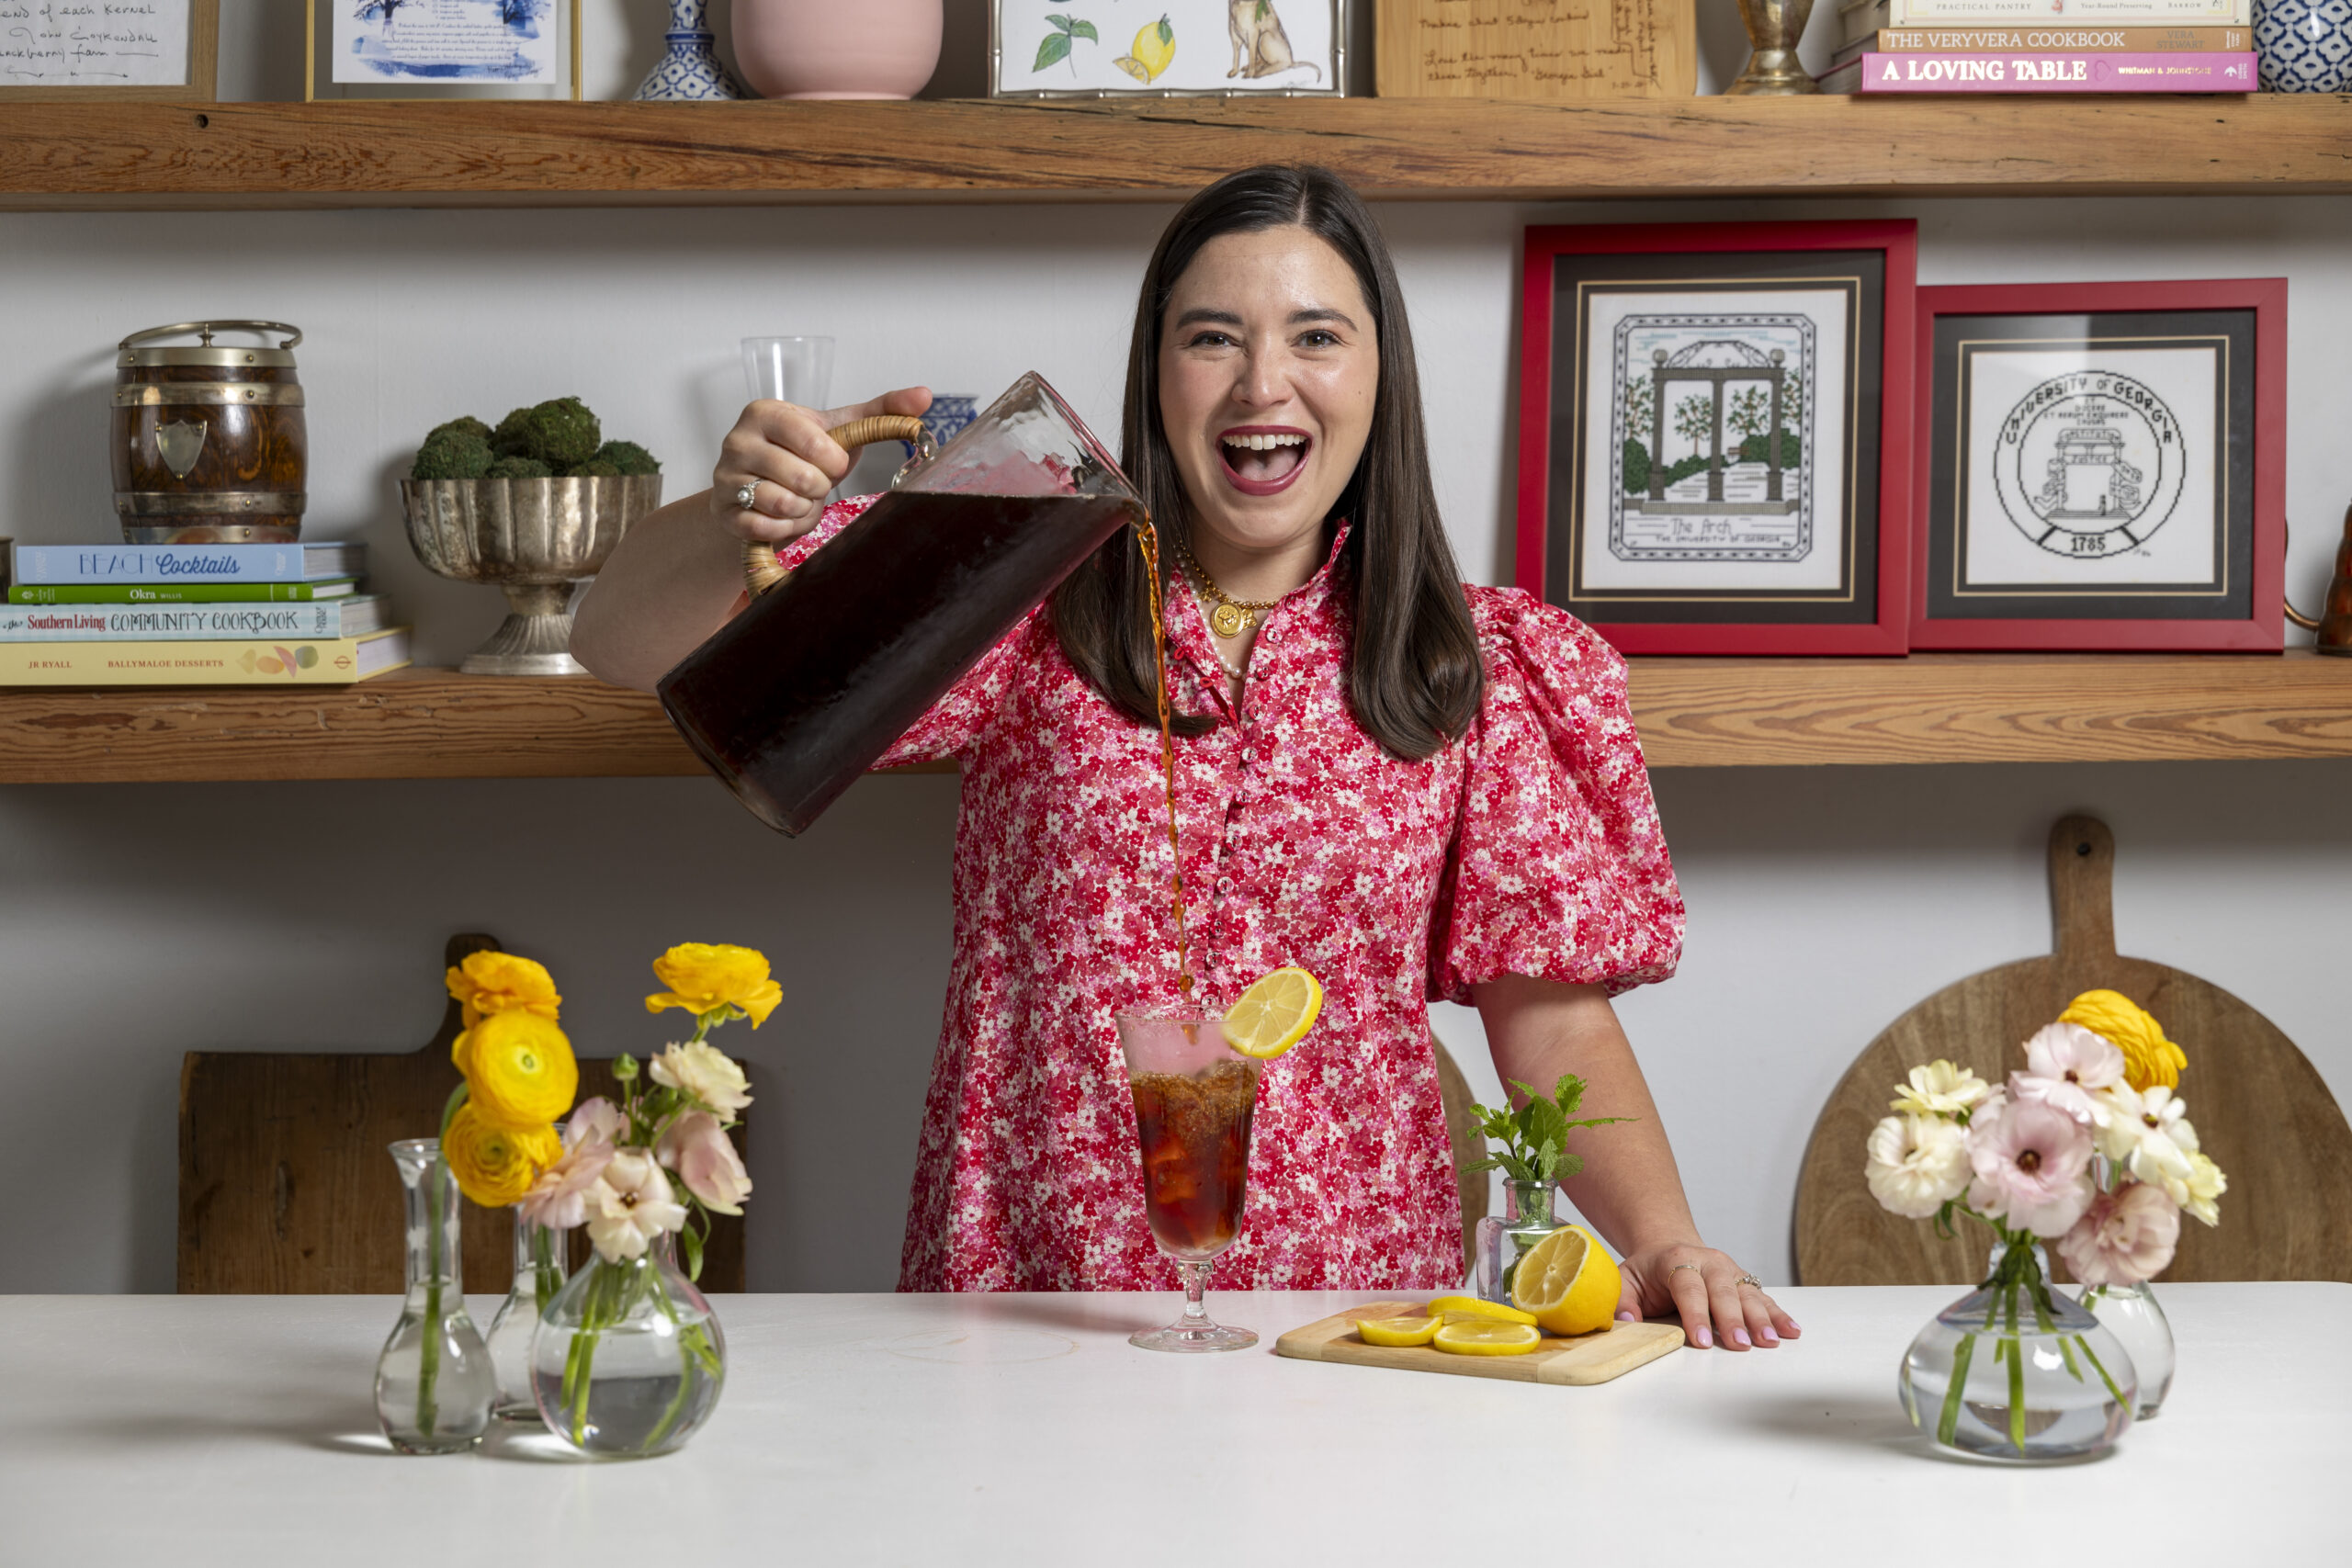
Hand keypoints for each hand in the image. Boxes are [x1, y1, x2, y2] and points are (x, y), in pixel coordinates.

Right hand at [710, 386, 931, 544]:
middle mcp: (738, 440)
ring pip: (784, 504)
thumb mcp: (837, 431)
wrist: (758, 491)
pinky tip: (783, 517)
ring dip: (803, 510)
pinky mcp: (723, 512)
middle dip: (819, 488)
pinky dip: (785, 528)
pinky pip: (766, 528)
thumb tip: (924, 395)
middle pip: (804, 478)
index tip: (831, 461)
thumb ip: (880, 413)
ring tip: (798, 498)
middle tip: (811, 483)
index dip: (833, 460)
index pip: (814, 441)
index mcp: (766, 413)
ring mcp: (726, 476)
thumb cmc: (799, 457)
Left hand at [1616, 1243, 1800, 1351]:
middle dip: (1732, 1319)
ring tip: (1770, 1341)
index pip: (1688, 1287)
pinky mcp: (1744, 1281)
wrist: (1669, 1246)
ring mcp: (1729, 1270)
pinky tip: (1791, 1331)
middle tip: (1740, 1345)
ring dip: (1761, 1318)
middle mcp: (1708, 1262)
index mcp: (1676, 1259)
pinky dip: (1778, 1314)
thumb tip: (1626, 1324)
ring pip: (1747, 1294)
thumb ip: (1622, 1301)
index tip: (1700, 1341)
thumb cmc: (1647, 1271)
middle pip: (1723, 1291)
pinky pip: (1763, 1297)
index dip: (1695, 1314)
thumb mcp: (1625, 1279)